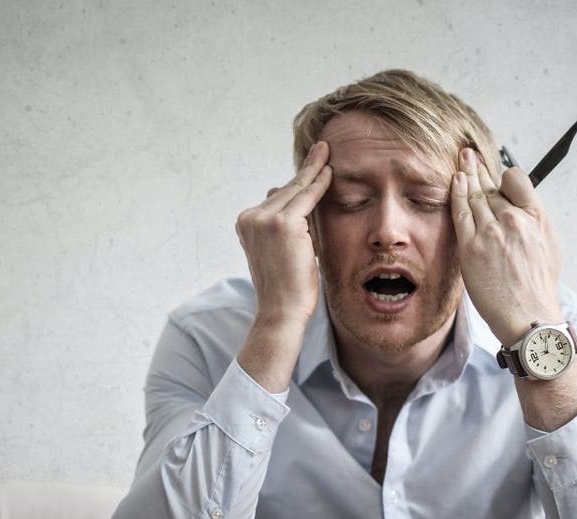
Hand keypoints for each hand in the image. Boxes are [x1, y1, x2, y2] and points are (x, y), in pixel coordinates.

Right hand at [235, 141, 332, 327]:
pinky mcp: (283, 224)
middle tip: (321, 149)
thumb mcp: (281, 250)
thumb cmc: (287, 287)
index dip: (295, 182)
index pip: (276, 198)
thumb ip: (286, 225)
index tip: (309, 165)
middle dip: (305, 172)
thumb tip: (293, 198)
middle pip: (285, 190)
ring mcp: (264, 219)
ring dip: (313, 172)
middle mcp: (250, 218)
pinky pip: (306, 198)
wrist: (282, 310)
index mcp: (247, 224)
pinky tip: (329, 172)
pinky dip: (319, 184)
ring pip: (295, 191)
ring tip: (325, 152)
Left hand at [450, 148, 563, 345]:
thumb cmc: (538, 287)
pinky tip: (454, 180)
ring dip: (466, 175)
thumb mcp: (548, 247)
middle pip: (491, 187)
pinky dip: (456, 193)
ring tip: (460, 161)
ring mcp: (491, 232)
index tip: (496, 176)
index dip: (504, 177)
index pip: (516, 181)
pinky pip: (461, 213)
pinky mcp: (472, 247)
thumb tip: (521, 209)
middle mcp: (513, 220)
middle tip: (469, 154)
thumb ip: (533, 223)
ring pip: (475, 195)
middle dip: (479, 169)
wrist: (529, 316)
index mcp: (535, 218)